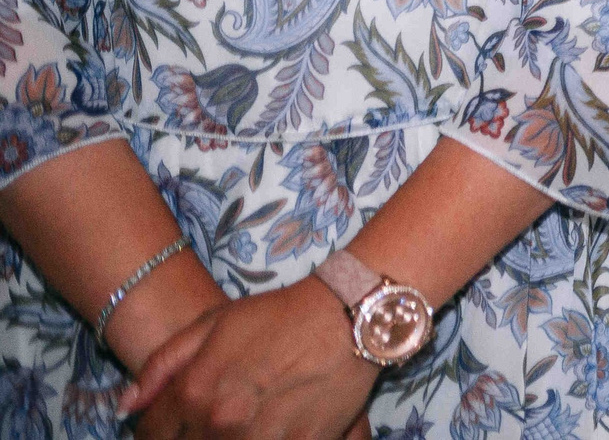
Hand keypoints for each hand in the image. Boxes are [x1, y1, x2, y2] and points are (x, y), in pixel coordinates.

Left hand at [127, 276, 380, 439]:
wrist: (348, 314)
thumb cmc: (279, 315)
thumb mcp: (213, 323)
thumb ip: (162, 365)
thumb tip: (126, 406)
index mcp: (194, 393)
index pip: (152, 435)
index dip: (154, 432)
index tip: (169, 426)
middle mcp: (221, 423)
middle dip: (188, 437)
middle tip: (213, 419)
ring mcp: (262, 439)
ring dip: (226, 439)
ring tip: (241, 424)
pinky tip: (272, 428)